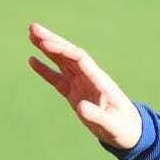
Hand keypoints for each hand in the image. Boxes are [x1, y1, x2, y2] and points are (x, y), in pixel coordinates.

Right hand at [27, 23, 143, 150]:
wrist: (127, 131)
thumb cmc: (122, 128)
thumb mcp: (111, 125)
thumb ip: (97, 116)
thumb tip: (80, 108)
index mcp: (99, 80)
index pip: (79, 59)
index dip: (63, 50)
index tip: (46, 43)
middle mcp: (89, 77)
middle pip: (69, 54)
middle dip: (52, 41)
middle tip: (33, 27)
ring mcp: (81, 84)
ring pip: (62, 61)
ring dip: (47, 48)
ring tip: (31, 34)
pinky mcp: (74, 93)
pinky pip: (57, 77)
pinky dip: (45, 69)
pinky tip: (32, 60)